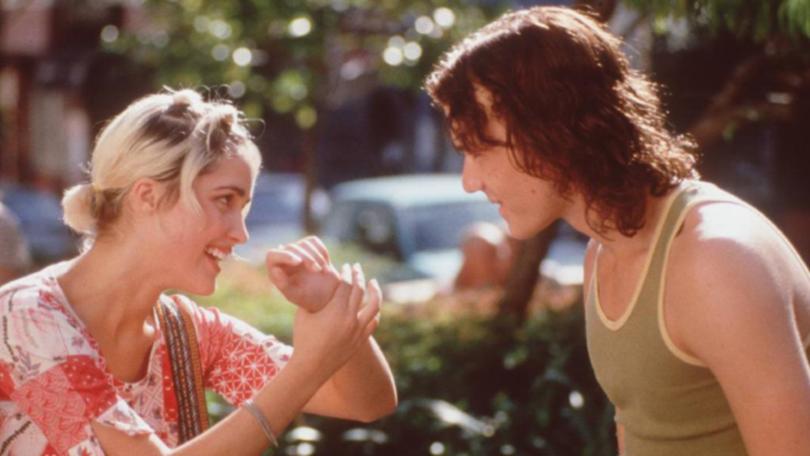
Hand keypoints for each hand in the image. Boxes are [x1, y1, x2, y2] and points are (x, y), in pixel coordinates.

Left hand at [266, 236, 340, 311]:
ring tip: (322, 270)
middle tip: (317, 270)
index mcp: (275, 269)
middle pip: (291, 247)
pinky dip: (321, 251)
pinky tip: (325, 265)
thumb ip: (283, 284)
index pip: (272, 255)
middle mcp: (284, 258)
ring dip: (316, 255)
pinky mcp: (309, 246)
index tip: (299, 262)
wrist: (326, 296)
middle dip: (306, 257)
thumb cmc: (307, 298)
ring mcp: (297, 251)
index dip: (284, 255)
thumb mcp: (295, 295)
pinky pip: (313, 241)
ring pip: (304, 243)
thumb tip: (276, 269)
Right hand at [292, 263, 381, 378]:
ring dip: (374, 291)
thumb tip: (316, 283)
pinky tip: (372, 306)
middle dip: (358, 276)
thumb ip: (312, 297)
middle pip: (360, 290)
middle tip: (357, 268)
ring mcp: (358, 330)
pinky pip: (373, 322)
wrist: (310, 368)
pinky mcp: (360, 340)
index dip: (346, 273)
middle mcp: (350, 318)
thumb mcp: (303, 314)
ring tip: (373, 283)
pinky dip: (374, 311)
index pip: (346, 284)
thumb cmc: (303, 339)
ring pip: (374, 306)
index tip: (345, 266)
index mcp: (335, 310)